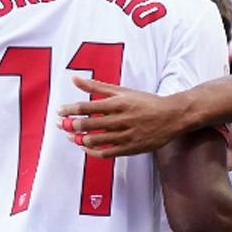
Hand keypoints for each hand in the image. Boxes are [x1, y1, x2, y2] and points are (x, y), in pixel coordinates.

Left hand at [57, 77, 190, 157]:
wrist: (172, 116)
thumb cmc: (146, 102)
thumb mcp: (122, 91)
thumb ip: (97, 87)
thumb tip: (75, 79)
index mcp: (118, 103)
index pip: (87, 106)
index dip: (70, 109)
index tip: (60, 111)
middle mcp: (121, 119)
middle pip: (88, 124)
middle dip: (70, 125)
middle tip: (60, 124)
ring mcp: (125, 135)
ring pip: (95, 140)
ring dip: (79, 139)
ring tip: (71, 136)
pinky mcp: (130, 148)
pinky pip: (105, 153)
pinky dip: (92, 151)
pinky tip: (85, 147)